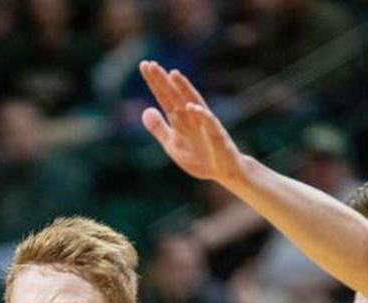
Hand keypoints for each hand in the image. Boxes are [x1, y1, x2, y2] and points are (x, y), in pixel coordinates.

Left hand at [139, 61, 244, 186]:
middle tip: (151, 64)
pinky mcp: (217, 136)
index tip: (144, 66)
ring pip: (193, 102)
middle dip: (164, 81)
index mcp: (180, 119)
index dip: (155, 83)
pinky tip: (191, 106)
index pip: (165, 97)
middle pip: (175, 96)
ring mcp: (205, 124)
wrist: (223, 171)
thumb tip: (145, 111)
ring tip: (173, 74)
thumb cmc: (199, 157)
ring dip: (183, 88)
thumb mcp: (173, 144)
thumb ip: (159, 128)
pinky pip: (209, 123)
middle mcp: (192, 117)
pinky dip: (200, 115)